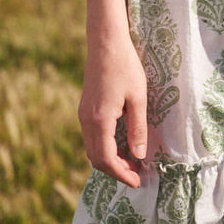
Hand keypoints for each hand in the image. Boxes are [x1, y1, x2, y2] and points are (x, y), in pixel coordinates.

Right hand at [78, 36, 148, 187]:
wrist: (106, 42)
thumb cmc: (126, 66)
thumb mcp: (138, 98)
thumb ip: (138, 128)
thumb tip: (139, 155)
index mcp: (99, 120)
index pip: (107, 159)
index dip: (122, 174)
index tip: (138, 181)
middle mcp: (86, 120)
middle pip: (96, 158)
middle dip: (116, 170)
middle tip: (138, 174)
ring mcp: (83, 114)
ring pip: (92, 148)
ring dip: (110, 159)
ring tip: (133, 161)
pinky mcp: (85, 108)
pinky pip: (92, 137)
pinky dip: (105, 147)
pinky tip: (121, 144)